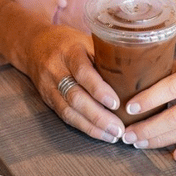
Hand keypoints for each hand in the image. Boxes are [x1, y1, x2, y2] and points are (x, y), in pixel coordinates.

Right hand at [18, 24, 124, 142]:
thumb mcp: (88, 40)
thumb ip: (108, 55)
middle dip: (98, 116)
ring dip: (92, 126)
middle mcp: (56, 70)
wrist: (34, 45)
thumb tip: (140, 71)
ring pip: (68, 111)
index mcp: (70, 51)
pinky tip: (100, 133)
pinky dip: (83, 127)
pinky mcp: (48, 99)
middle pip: (75, 97)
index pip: (83, 72)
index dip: (99, 89)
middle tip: (119, 128)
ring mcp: (49, 86)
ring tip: (113, 135)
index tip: (116, 103)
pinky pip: (65, 116)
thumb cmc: (71, 42)